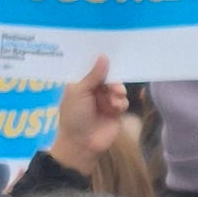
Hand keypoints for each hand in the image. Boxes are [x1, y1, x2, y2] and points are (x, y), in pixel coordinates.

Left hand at [45, 54, 131, 174]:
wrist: (82, 143)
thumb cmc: (74, 116)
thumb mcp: (79, 91)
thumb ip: (93, 75)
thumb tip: (103, 56)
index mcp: (80, 84)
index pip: (91, 68)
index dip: (99, 61)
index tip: (109, 53)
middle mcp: (93, 90)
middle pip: (107, 77)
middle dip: (112, 79)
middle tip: (113, 85)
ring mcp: (105, 101)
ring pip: (117, 88)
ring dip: (117, 91)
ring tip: (115, 97)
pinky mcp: (115, 111)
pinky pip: (123, 101)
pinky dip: (122, 102)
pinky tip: (117, 107)